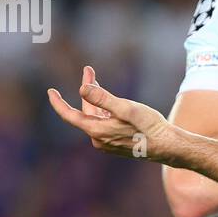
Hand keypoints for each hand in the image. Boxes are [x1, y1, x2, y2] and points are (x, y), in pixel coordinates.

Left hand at [48, 69, 179, 162]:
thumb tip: (82, 89)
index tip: (50, 91)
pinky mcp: (116, 144)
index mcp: (96, 131)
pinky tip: (111, 103)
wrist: (167, 146)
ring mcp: (107, 143)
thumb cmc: (148, 126)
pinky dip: (104, 110)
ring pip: (96, 117)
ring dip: (97, 100)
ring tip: (98, 82)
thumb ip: (102, 98)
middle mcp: (98, 139)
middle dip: (87, 91)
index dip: (58, 103)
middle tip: (89, 70)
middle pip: (86, 111)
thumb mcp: (125, 107)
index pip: (69, 115)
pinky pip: (104, 124)